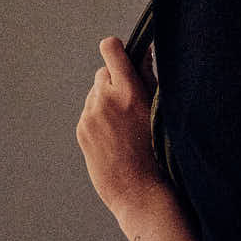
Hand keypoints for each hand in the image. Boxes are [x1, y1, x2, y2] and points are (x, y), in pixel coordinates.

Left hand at [77, 36, 161, 221]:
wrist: (139, 191)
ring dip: (106, 101)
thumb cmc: (157, 151)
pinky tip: (114, 138)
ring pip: (95, 94)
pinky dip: (99, 119)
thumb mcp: (159, 109)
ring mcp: (90, 115)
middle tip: (130, 103)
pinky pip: (89, 113)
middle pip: (103, 72)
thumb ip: (148, 76)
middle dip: (115, 82)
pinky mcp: (81, 130)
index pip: (111, 49)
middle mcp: (105, 99)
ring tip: (124, 126)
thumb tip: (144, 51)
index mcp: (129, 91)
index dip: (116, 50)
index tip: (122, 58)